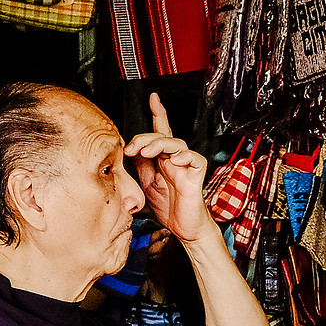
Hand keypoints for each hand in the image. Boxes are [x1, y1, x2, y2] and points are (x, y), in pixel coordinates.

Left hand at [124, 93, 211, 244]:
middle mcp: (175, 158)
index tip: (153, 98)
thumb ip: (141, 164)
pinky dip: (182, 157)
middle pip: (162, 135)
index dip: (158, 113)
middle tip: (131, 149)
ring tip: (146, 153)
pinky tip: (173, 161)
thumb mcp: (145, 182)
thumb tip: (130, 148)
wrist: (183, 227)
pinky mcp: (196, 173)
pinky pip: (192, 158)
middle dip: (145, 138)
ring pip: (174, 143)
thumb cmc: (167, 206)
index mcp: (163, 158)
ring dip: (158, 144)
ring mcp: (186, 165)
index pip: (160, 132)